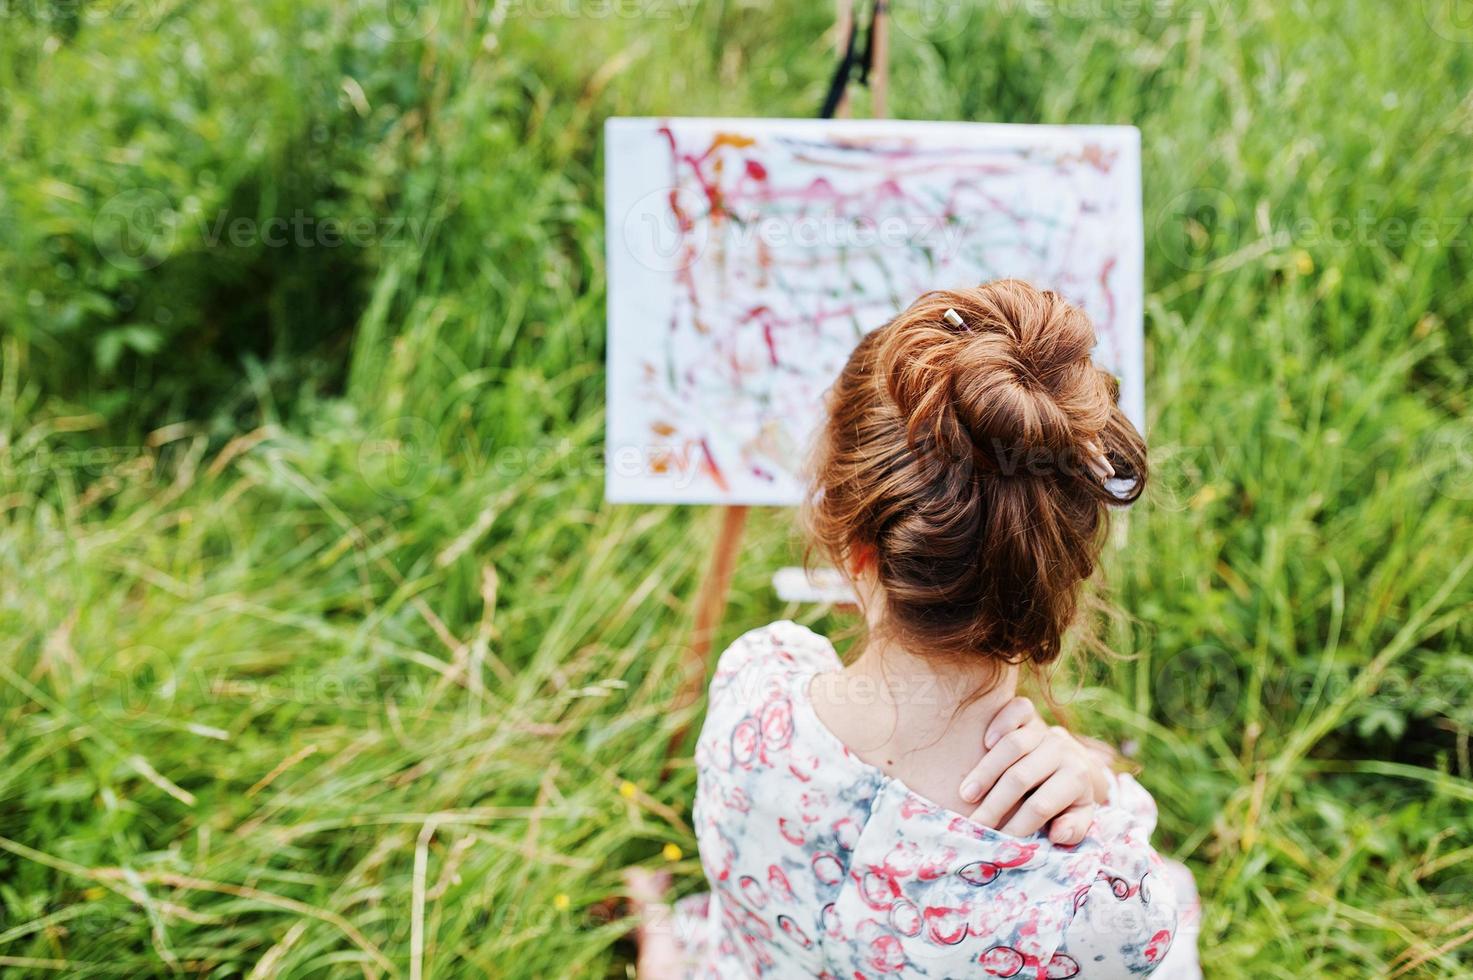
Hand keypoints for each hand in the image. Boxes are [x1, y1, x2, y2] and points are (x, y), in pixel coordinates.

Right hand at [957, 697, 1110, 844]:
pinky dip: (999, 724)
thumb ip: (1073, 828)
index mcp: (1076, 777)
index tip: (999, 841)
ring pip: (1013, 745)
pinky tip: (984, 744)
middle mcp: (1061, 749)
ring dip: (985, 771)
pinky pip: (1016, 710)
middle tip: (974, 825)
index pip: (1041, 805)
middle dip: (994, 805)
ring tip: (966, 796)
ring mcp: (1044, 729)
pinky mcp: (1031, 715)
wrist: (1069, 760)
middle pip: (1021, 777)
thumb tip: (1059, 833)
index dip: (1018, 826)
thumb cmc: (1067, 797)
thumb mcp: (1078, 817)